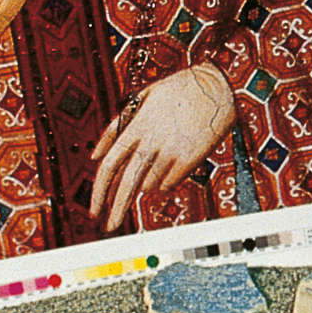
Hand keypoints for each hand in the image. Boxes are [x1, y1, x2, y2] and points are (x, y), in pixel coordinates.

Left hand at [89, 64, 235, 232]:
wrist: (217, 86)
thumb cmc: (177, 90)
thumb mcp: (141, 99)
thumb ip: (115, 127)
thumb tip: (95, 156)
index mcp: (136, 126)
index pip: (109, 165)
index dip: (98, 191)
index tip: (94, 210)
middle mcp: (152, 141)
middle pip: (127, 184)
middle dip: (115, 210)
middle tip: (108, 227)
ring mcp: (172, 151)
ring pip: (149, 185)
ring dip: (146, 184)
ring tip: (159, 161)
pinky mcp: (191, 158)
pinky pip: (169, 184)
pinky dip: (165, 181)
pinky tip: (172, 164)